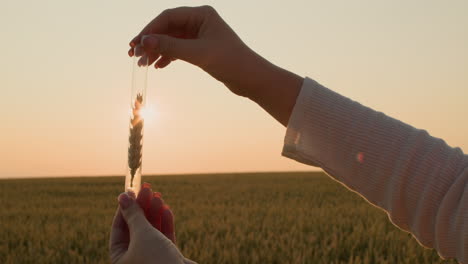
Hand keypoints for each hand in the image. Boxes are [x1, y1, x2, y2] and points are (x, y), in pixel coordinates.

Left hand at [109, 184, 193, 263]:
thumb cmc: (156, 260)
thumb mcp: (142, 234)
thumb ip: (134, 215)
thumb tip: (123, 196)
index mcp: (119, 259)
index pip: (119, 227)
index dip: (126, 208)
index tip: (132, 190)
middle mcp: (134, 259)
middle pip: (136, 227)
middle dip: (142, 207)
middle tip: (148, 189)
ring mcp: (151, 259)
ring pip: (151, 231)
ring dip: (155, 213)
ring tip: (158, 196)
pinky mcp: (168, 259)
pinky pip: (164, 238)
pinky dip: (165, 223)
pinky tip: (166, 209)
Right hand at [129, 5, 272, 98]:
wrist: (251, 78)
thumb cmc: (230, 61)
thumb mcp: (198, 54)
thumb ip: (171, 46)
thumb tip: (145, 41)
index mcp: (202, 14)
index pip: (168, 17)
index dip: (149, 30)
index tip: (136, 44)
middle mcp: (200, 21)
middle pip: (167, 28)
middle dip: (151, 41)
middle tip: (134, 55)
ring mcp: (200, 35)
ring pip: (171, 40)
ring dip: (157, 50)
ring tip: (143, 63)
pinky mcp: (201, 49)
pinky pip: (179, 49)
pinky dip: (168, 56)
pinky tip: (158, 66)